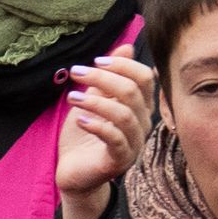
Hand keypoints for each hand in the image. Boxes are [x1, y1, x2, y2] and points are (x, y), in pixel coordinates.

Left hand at [48, 50, 151, 218]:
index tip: (95, 60)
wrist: (74, 172)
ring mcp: (133, 143)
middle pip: (133, 92)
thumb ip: (109, 76)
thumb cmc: (85, 135)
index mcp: (139, 106)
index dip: (122, 64)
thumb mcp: (94, 98)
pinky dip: (97, 126)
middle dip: (103, 77)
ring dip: (95, 101)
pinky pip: (115, 139)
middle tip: (76, 73)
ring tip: (72, 97)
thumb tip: (126, 46)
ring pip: (124, 114)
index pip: (145, 77)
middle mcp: (142, 123)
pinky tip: (79, 119)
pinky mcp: (119, 160)